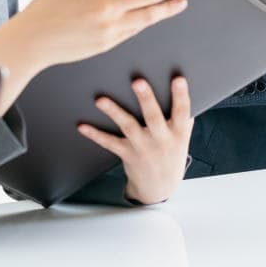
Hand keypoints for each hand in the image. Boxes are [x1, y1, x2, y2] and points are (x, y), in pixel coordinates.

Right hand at [0, 0, 201, 111]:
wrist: (33, 40)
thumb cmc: (49, 8)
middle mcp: (108, 5)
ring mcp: (110, 26)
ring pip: (148, 14)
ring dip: (169, 6)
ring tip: (184, 0)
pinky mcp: (109, 42)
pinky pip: (135, 29)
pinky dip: (150, 20)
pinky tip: (160, 15)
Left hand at [79, 76, 193, 204]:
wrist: (160, 187)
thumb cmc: (171, 154)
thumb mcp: (182, 136)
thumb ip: (181, 116)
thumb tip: (180, 88)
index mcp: (178, 132)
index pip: (182, 111)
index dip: (181, 94)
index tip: (178, 79)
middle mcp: (161, 139)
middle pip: (153, 116)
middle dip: (146, 98)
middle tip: (138, 82)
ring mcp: (143, 147)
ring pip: (128, 126)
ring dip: (114, 112)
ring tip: (101, 100)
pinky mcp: (127, 153)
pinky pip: (110, 143)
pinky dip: (95, 134)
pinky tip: (83, 126)